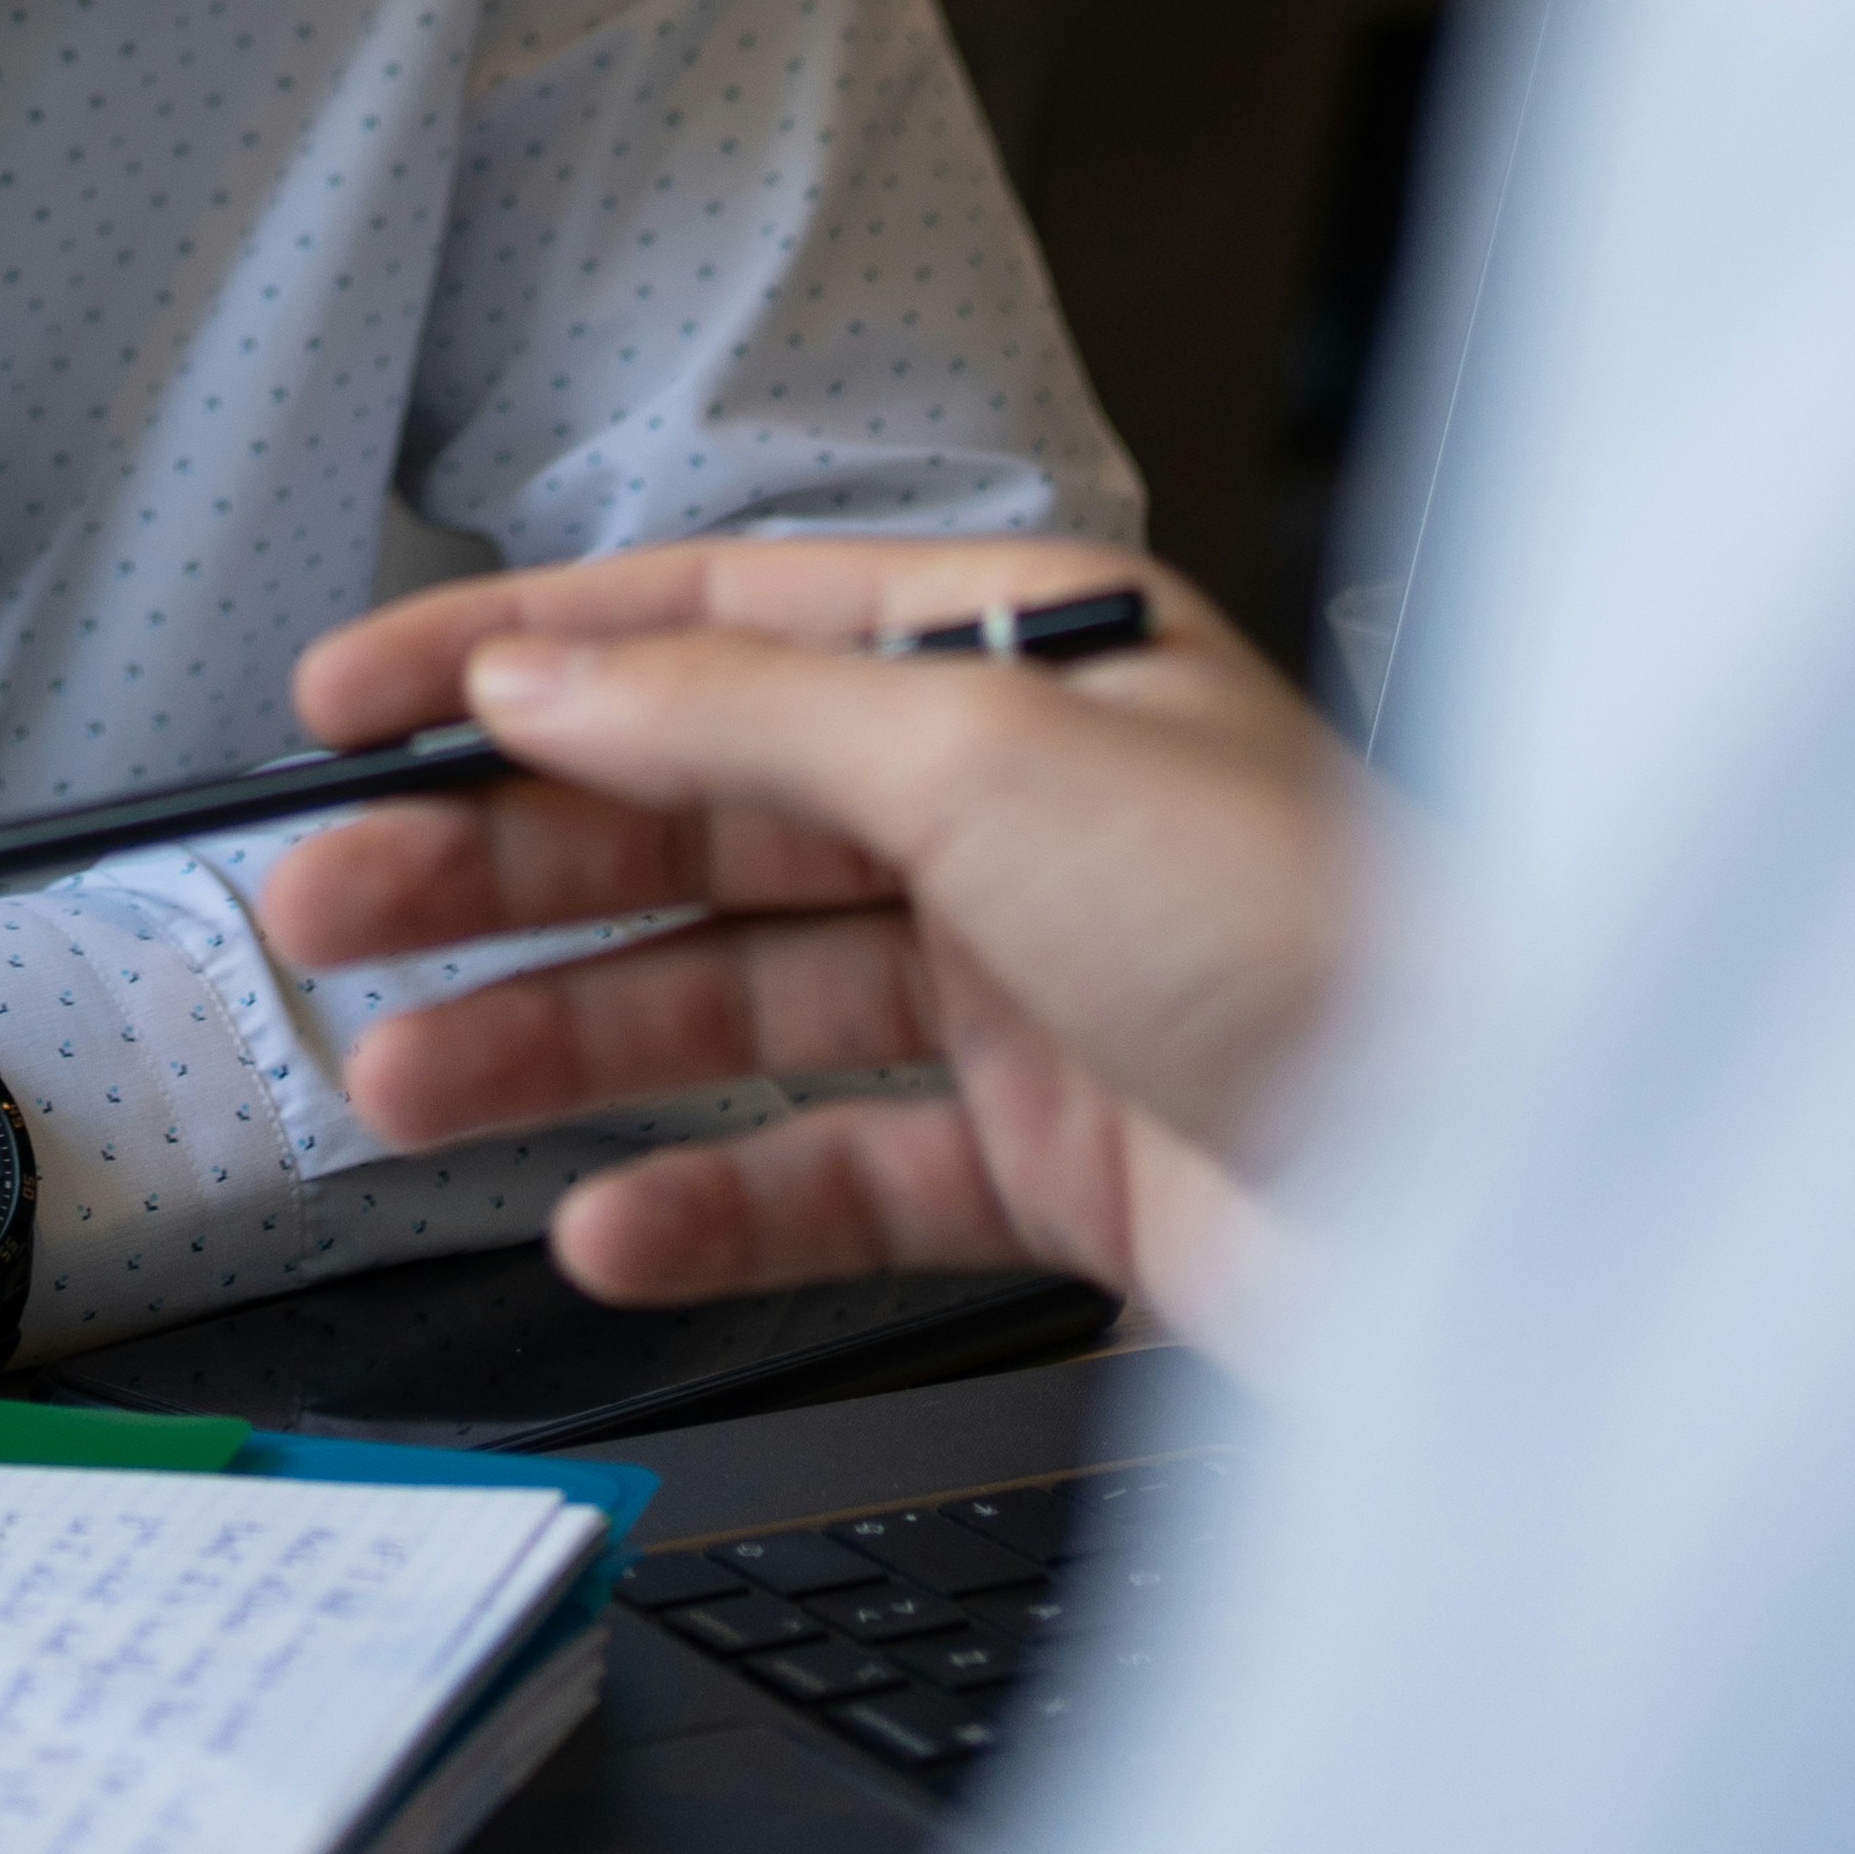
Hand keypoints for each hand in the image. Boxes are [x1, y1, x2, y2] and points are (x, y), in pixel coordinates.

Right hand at [261, 535, 1370, 1358]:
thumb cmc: (1321, 934)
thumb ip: (739, 722)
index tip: (341, 699)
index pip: (697, 631)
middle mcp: (1007, 805)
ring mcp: (1026, 986)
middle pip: (690, 823)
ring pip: (735, 1001)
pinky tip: (611, 1221)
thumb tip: (541, 676)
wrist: (1527, 1195)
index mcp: (1002, 656)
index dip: (503, 656)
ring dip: (561, 1041)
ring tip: (407, 1086)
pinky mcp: (1058, 1160)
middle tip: (328, 912)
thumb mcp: (988, 763)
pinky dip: (714, 1199)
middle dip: (496, 867)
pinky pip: (835, 1170)